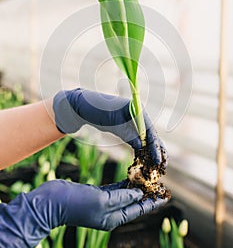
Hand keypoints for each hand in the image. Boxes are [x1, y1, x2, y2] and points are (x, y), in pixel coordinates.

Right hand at [0, 180, 167, 246]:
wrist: (52, 201)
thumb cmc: (76, 203)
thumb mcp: (103, 200)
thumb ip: (123, 197)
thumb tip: (138, 193)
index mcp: (114, 218)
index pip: (138, 209)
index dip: (153, 202)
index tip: (166, 195)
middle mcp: (110, 212)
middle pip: (134, 202)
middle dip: (147, 193)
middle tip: (159, 183)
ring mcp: (103, 203)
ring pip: (125, 194)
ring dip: (136, 187)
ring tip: (149, 178)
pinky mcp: (96, 194)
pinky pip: (114, 189)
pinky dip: (123, 183)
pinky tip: (131, 176)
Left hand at [53, 88, 167, 165]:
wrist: (83, 108)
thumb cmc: (96, 109)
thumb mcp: (112, 122)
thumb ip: (126, 132)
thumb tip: (141, 146)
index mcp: (137, 109)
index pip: (150, 130)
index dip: (155, 145)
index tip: (157, 160)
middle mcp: (138, 116)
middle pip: (152, 135)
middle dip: (157, 150)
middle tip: (161, 167)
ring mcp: (133, 123)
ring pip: (146, 140)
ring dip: (151, 153)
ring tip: (155, 169)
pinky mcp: (127, 130)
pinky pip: (138, 142)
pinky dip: (141, 152)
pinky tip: (143, 164)